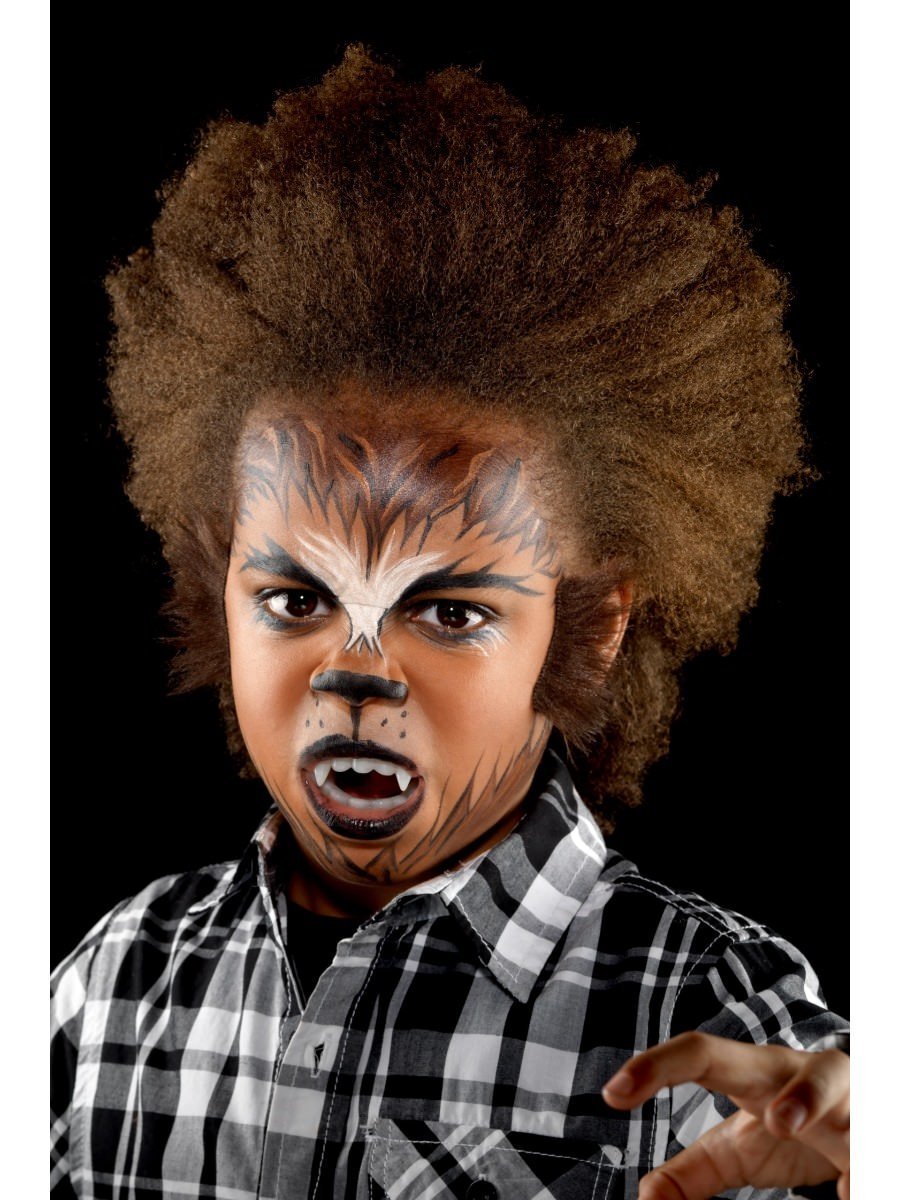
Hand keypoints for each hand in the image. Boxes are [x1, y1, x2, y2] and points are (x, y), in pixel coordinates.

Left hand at [601, 1031, 848, 1198]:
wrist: (854, 1115)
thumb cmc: (787, 1124)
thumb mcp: (737, 1150)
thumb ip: (693, 1173)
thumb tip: (646, 1197)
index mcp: (753, 1072)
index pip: (700, 1055)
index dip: (654, 1066)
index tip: (610, 1093)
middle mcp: (795, 1070)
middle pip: (775, 1061)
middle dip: (766, 1078)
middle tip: (770, 1122)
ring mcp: (841, 1091)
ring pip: (831, 1081)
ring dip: (810, 1101)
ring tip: (785, 1125)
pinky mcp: (875, 1122)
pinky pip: (870, 1139)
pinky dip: (861, 1166)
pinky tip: (852, 1189)